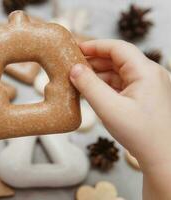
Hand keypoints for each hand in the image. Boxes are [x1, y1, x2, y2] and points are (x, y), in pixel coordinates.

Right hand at [70, 39, 170, 199]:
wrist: (163, 158)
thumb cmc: (141, 134)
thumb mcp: (109, 108)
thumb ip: (89, 86)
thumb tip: (74, 69)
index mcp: (145, 72)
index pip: (118, 48)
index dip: (95, 46)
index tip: (76, 48)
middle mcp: (149, 75)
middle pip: (117, 59)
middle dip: (94, 61)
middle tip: (73, 66)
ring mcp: (148, 86)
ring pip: (119, 72)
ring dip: (99, 75)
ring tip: (79, 80)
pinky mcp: (145, 97)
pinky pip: (122, 85)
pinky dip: (106, 86)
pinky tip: (92, 91)